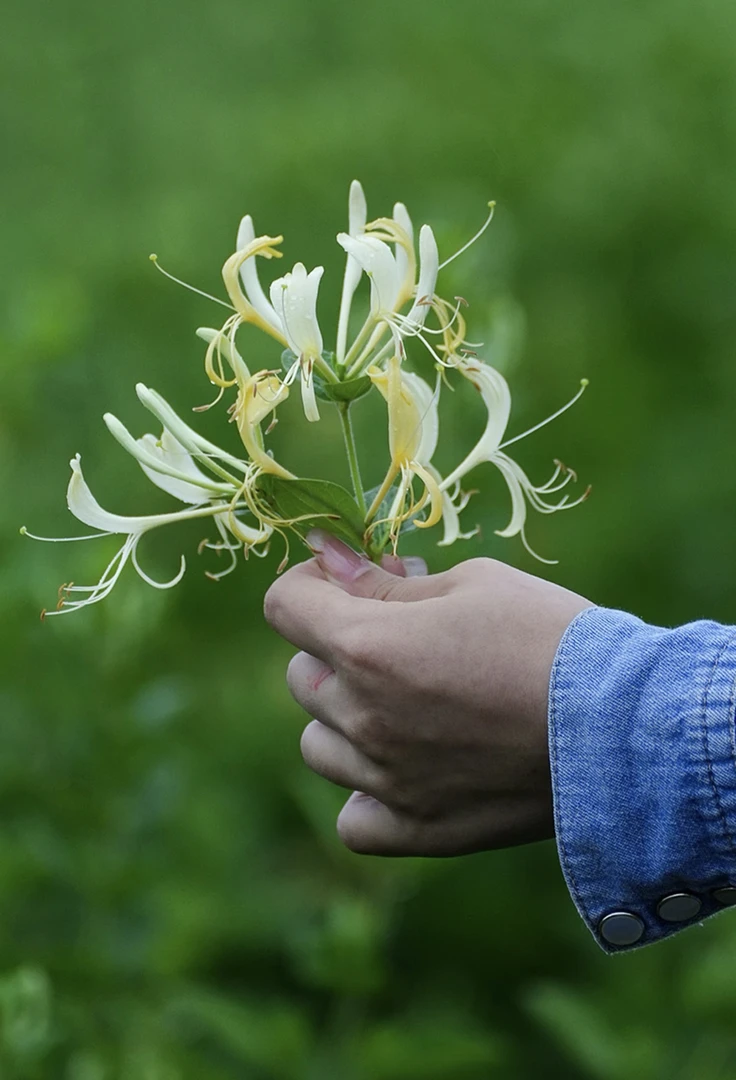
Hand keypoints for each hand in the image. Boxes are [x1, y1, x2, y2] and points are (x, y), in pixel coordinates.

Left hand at [264, 531, 592, 856]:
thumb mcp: (471, 583)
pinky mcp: (419, 828)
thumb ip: (386, 580)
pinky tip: (404, 770)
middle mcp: (364, 716)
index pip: (284, 605)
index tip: (347, 582)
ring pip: (318, 745)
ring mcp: (387, 779)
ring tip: (403, 706)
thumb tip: (329, 560)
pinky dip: (366, 794)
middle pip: (300, 674)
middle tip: (399, 639)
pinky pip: (354, 819)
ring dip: (345, 718)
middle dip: (336, 647)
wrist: (624, 723)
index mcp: (369, 646)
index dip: (309, 585)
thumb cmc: (550, 635)